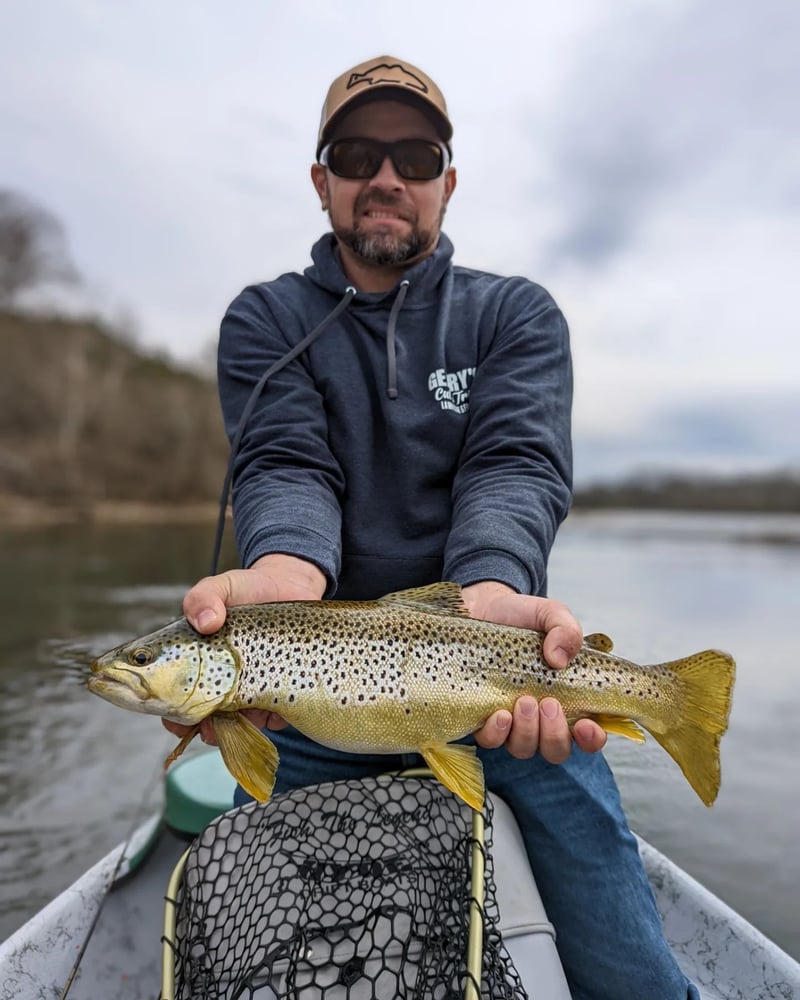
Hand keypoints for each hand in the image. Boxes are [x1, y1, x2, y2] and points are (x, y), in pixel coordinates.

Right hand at [161, 554, 325, 745]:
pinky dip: (272, 717)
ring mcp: (247, 689)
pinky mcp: (277, 691)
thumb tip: (205, 621)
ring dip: (237, 728)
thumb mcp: (222, 586)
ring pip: (235, 723)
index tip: (171, 716)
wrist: (291, 587)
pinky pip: (272, 715)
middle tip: (207, 728)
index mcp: (193, 662)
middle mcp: (217, 681)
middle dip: (201, 728)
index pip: (169, 694)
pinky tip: (276, 708)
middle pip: (199, 717)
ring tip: (245, 715)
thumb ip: (204, 596)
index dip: (165, 711)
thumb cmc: (247, 589)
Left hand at [461, 581, 606, 762]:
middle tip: (548, 704)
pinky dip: (497, 733)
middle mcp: (542, 716)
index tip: (586, 724)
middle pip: (556, 749)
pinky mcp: (483, 716)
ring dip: (528, 732)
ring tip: (524, 701)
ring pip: (525, 748)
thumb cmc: (521, 616)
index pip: (589, 734)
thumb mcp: (550, 614)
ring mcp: (512, 720)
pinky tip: (499, 714)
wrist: (481, 608)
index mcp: (568, 697)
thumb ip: (565, 629)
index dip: (592, 739)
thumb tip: (559, 659)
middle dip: (555, 734)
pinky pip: (491, 740)